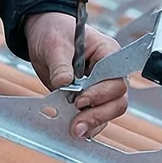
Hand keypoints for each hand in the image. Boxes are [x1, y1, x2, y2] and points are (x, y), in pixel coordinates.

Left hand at [23, 11, 125, 139]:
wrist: (44, 35)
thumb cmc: (54, 32)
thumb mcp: (55, 44)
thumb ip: (60, 65)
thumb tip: (64, 84)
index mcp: (107, 53)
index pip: (115, 78)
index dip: (102, 93)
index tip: (80, 100)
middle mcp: (109, 73)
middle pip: (117, 99)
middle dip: (99, 114)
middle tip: (77, 124)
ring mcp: (101, 87)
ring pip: (109, 112)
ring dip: (93, 123)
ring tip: (74, 130)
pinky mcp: (89, 99)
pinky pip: (95, 116)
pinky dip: (85, 125)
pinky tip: (72, 129)